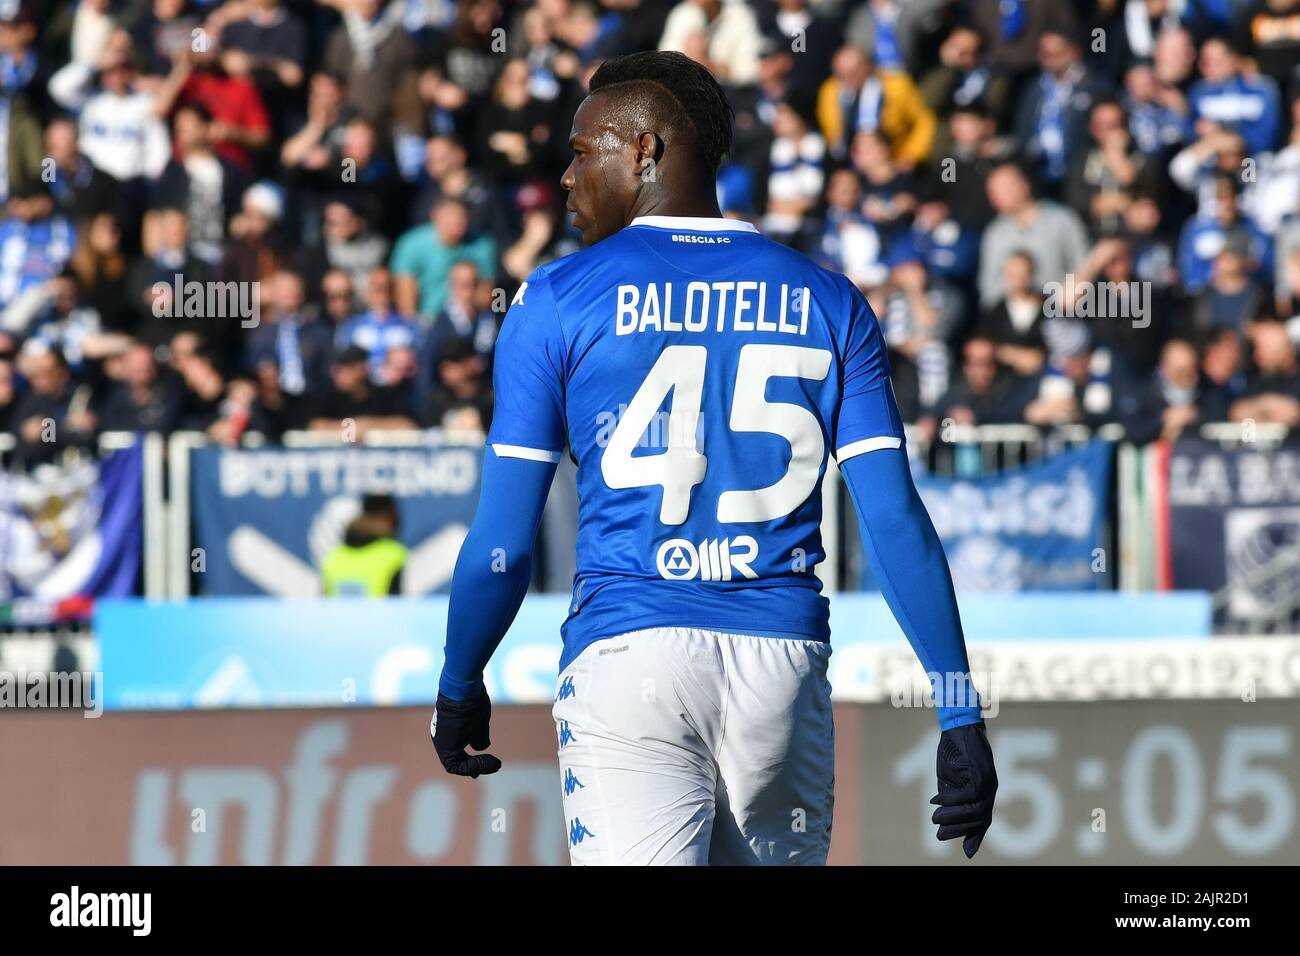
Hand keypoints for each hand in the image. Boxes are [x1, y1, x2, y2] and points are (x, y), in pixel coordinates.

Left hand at [430, 690, 501, 777]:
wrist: (462, 689)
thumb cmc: (470, 700)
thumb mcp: (478, 721)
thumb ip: (478, 736)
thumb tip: (482, 747)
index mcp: (449, 731)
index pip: (459, 752)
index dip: (472, 761)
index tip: (490, 761)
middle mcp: (443, 739)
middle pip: (458, 760)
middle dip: (476, 765)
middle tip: (494, 765)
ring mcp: (442, 743)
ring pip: (457, 764)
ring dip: (477, 767)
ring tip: (494, 764)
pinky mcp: (445, 747)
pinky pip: (457, 765)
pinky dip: (473, 766)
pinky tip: (489, 761)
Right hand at [931, 722, 996, 857]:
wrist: (957, 724)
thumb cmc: (953, 750)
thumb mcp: (949, 779)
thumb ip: (950, 799)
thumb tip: (943, 824)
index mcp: (985, 790)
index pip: (983, 819)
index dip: (975, 836)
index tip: (967, 852)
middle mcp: (991, 788)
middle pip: (980, 818)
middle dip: (959, 830)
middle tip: (939, 835)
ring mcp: (988, 780)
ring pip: (975, 809)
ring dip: (953, 817)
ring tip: (934, 819)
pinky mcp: (981, 772)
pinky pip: (969, 794)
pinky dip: (951, 800)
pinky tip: (936, 801)